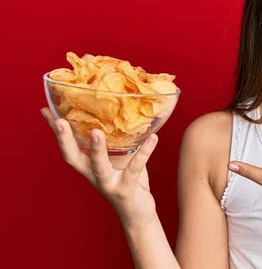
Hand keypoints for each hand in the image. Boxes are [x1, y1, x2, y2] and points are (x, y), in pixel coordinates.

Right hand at [41, 107, 159, 228]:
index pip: (68, 147)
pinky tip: (154, 138)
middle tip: (59, 121)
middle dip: (64, 140)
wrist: (137, 213)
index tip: (46, 110)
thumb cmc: (126, 180)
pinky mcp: (126, 188)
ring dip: (96, 150)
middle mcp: (93, 175)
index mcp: (88, 166)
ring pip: (99, 166)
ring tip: (97, 132)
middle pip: (73, 157)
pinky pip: (135, 168)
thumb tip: (123, 113)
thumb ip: (117, 140)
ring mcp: (108, 183)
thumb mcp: (119, 158)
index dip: (56, 131)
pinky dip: (145, 152)